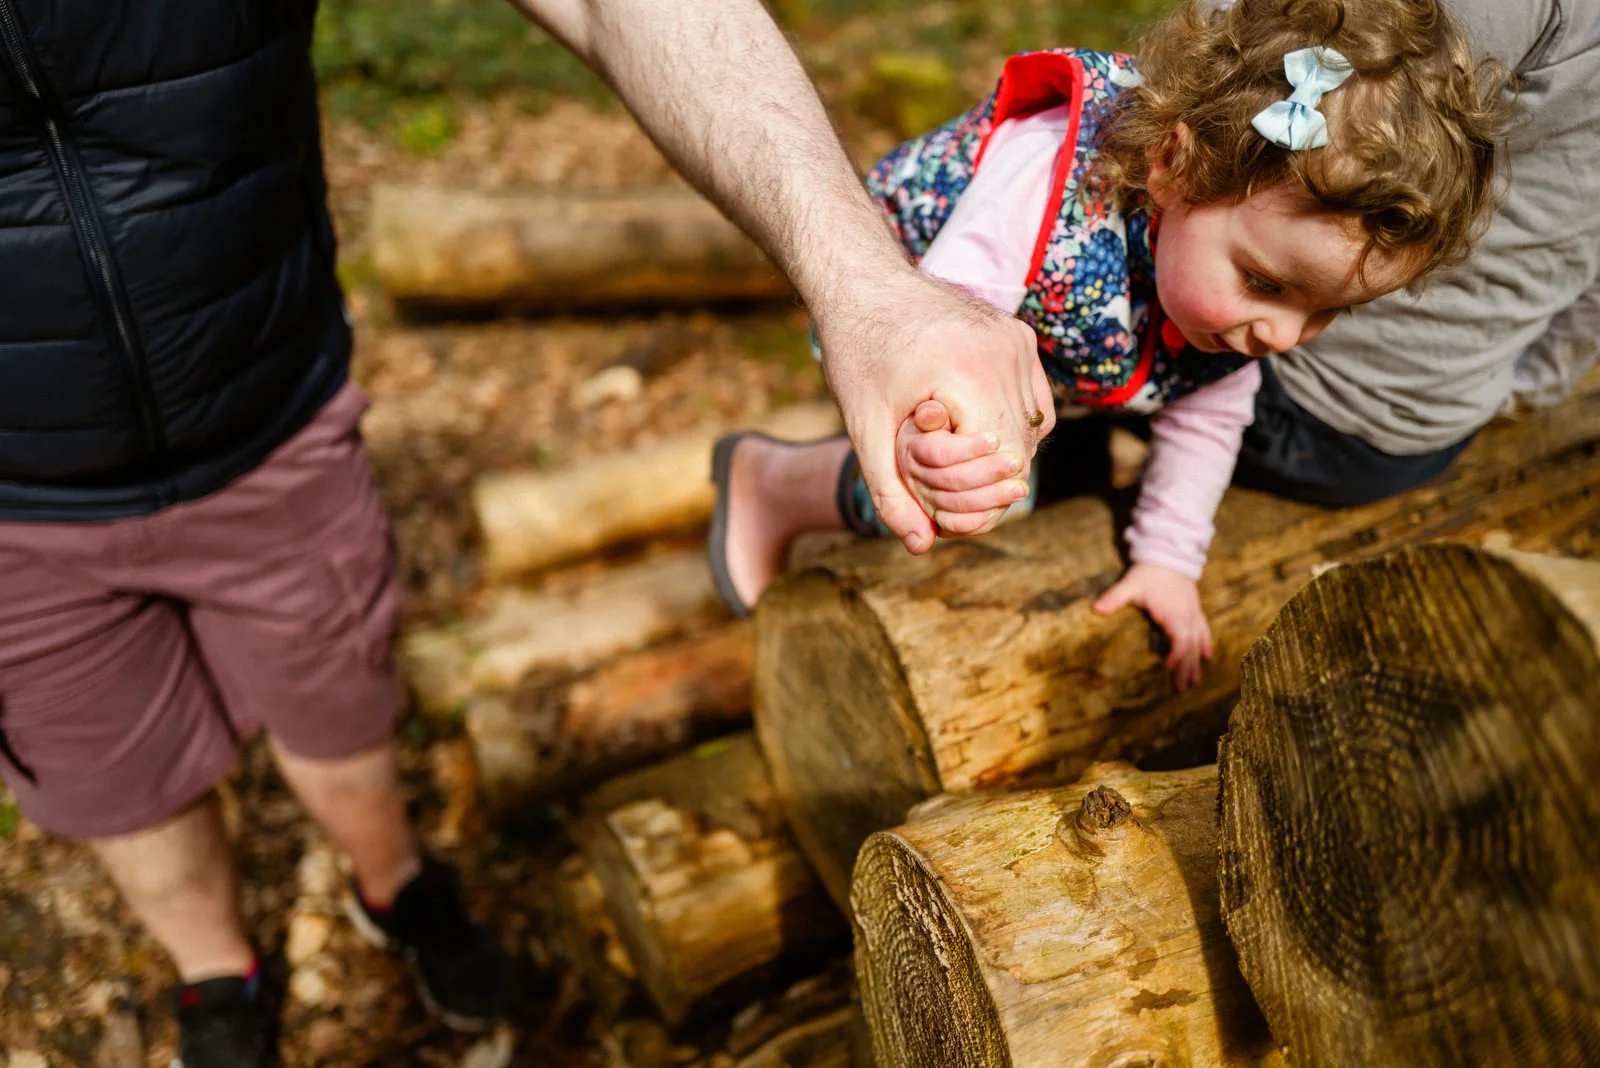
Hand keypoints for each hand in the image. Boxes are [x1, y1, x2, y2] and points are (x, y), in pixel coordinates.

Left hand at [817, 267, 1054, 552]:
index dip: (974, 496)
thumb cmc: (856, 353)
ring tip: (951, 458)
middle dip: (984, 482)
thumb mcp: (864, 428)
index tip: (937, 505)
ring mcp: (1017, 341)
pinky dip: (1010, 425)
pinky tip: (971, 429)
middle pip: (1021, 450)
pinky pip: (1033, 401)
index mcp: (970, 373)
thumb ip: (890, 491)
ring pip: (1033, 430)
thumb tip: (920, 545)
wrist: (861, 282)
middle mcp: (1006, 353)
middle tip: (941, 491)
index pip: (1001, 464)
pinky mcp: (1019, 336)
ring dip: (1000, 456)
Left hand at [1092, 563, 1212, 690]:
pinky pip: (1204, 629)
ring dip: (1196, 662)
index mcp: (1172, 612)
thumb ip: (1114, 597)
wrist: (1168, 554)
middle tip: (1180, 689)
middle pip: (1190, 646)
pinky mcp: (1194, 609)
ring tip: (1195, 682)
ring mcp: (1192, 613)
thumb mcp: (1130, 584)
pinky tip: (1207, 656)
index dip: (1177, 654)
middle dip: (1186, 667)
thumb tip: (1096, 609)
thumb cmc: (1148, 573)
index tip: (1168, 668)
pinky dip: (1206, 643)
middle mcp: (1186, 615)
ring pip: (1198, 641)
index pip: (1180, 637)